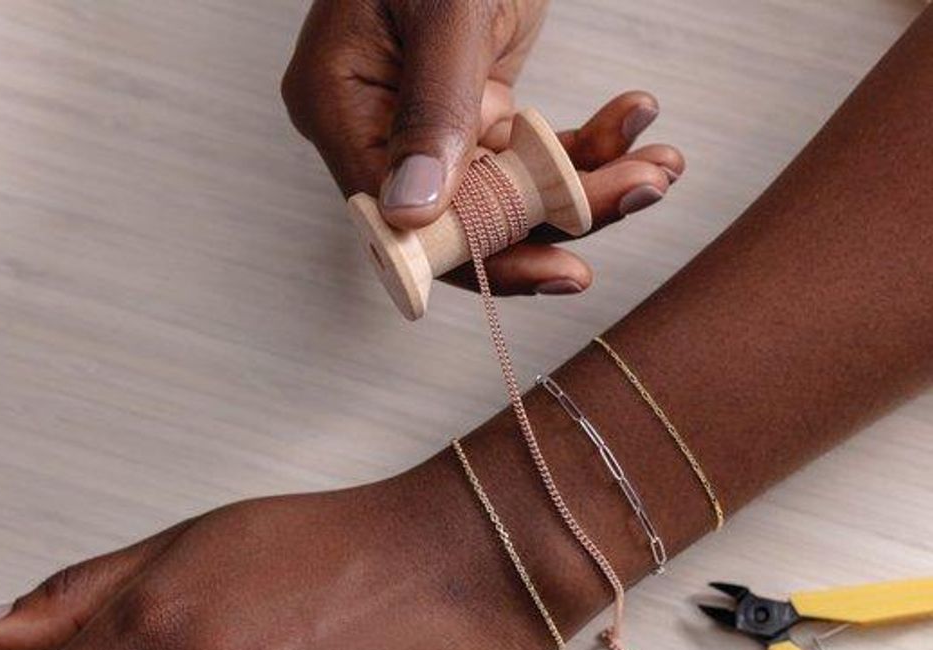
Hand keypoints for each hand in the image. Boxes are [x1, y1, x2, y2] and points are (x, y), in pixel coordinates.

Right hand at [282, 0, 683, 295]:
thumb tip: (412, 211)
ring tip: (659, 165)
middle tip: (639, 194)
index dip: (481, 257)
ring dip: (590, 182)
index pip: (402, 222)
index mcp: (341, 108)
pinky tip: (634, 121)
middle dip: (561, 213)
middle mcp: (378, 129)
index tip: (560, 272)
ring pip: (510, 192)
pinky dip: (585, 144)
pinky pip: (529, 153)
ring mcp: (428, 125)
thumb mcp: (443, 7)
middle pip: (466, 216)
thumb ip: (433, 106)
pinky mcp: (474, 112)